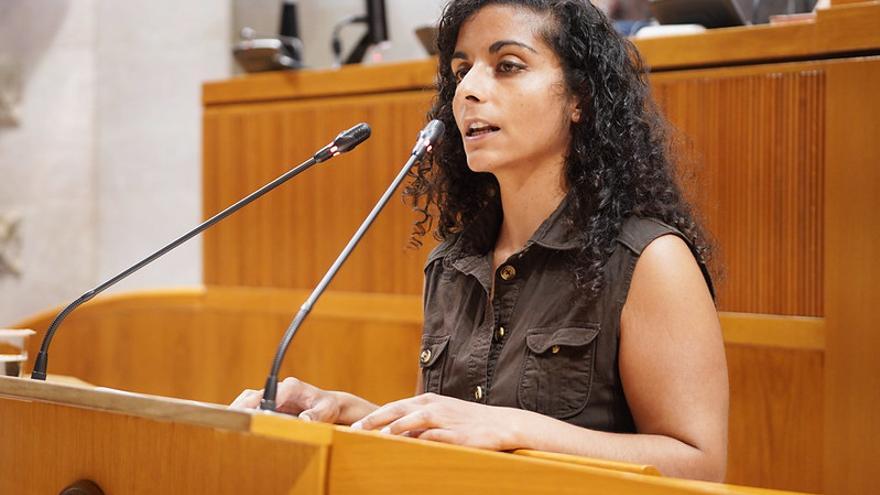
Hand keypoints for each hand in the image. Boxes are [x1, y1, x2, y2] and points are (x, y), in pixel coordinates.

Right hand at [229, 377, 342, 422]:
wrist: (328, 405)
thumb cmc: (327, 407)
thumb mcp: (327, 411)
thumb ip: (317, 415)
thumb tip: (304, 420)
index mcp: (292, 387)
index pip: (270, 394)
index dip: (257, 405)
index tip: (247, 416)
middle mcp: (280, 389)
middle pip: (254, 395)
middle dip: (241, 408)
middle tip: (228, 422)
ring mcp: (273, 396)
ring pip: (249, 399)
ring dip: (238, 410)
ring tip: (226, 425)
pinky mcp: (269, 404)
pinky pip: (251, 406)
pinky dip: (242, 414)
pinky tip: (234, 426)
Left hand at [350, 392, 526, 450]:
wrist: (502, 424)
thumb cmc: (469, 422)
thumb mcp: (442, 416)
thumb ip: (419, 424)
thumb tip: (394, 436)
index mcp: (428, 401)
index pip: (394, 406)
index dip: (374, 416)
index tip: (354, 427)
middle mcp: (434, 406)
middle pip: (398, 409)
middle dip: (375, 420)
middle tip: (355, 430)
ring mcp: (446, 419)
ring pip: (414, 419)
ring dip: (393, 427)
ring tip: (374, 437)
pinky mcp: (457, 434)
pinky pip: (435, 436)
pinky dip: (419, 440)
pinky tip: (406, 447)